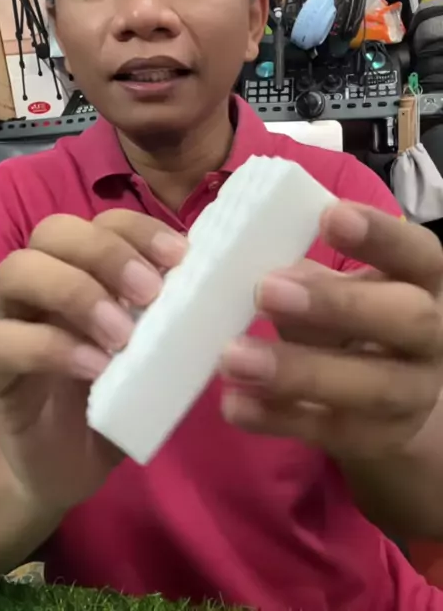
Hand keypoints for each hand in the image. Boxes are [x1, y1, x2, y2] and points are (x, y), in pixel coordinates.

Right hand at [0, 211, 185, 512]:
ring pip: (17, 270)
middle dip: (106, 251)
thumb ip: (180, 317)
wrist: (74, 464)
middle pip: (54, 230)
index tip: (180, 259)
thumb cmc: (123, 396)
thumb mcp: (161, 352)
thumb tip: (223, 289)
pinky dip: (52, 347)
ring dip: (76, 291)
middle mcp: (47, 283)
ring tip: (122, 335)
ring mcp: (15, 320)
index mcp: (89, 269)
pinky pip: (2, 338)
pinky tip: (94, 369)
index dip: (141, 230)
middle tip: (150, 294)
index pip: (105, 220)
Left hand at [221, 203, 442, 460]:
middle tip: (265, 291)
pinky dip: (277, 418)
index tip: (329, 216)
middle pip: (408, 319)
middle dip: (337, 305)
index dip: (379, 235)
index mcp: (423, 282)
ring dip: (297, 371)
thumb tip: (256, 270)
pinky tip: (235, 403)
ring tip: (233, 357)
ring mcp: (411, 394)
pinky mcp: (377, 439)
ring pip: (370, 387)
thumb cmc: (354, 319)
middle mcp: (431, 338)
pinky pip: (330, 432)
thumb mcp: (340, 288)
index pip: (417, 252)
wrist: (387, 399)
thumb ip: (307, 278)